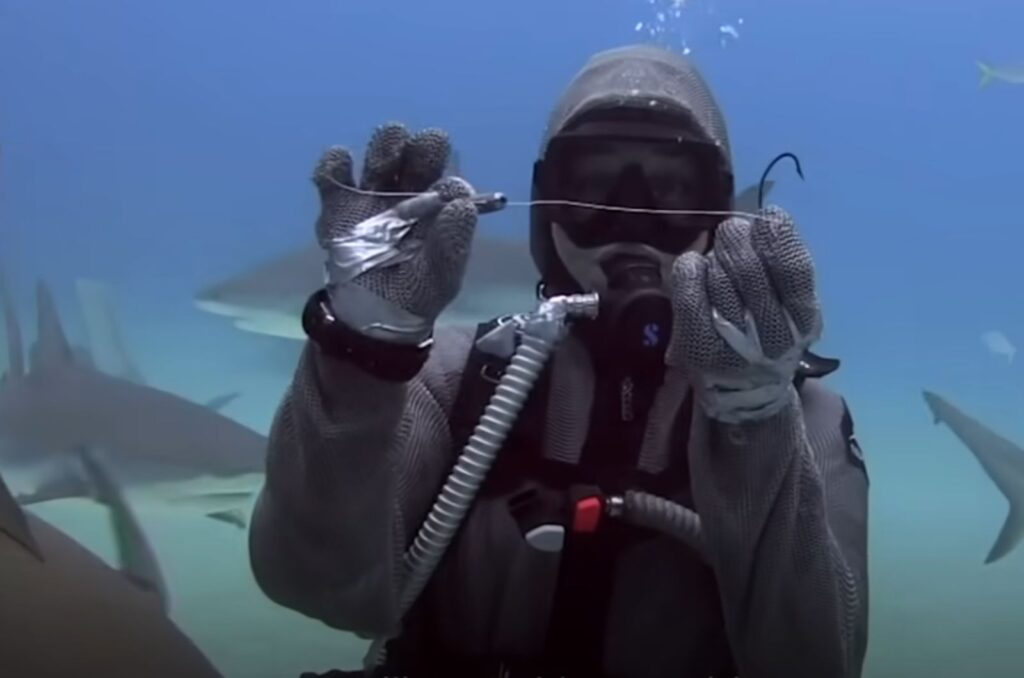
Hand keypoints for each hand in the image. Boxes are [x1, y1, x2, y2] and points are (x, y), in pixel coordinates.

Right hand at [313, 122, 478, 343]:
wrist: (373, 315)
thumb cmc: (415, 292)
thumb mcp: (440, 275)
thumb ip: (452, 241)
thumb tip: (463, 203)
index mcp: (439, 208)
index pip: (450, 182)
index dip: (450, 185)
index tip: (445, 197)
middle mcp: (410, 192)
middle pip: (419, 150)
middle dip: (422, 148)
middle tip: (417, 163)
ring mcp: (373, 193)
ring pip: (382, 148)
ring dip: (385, 146)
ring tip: (382, 167)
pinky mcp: (339, 201)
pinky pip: (335, 170)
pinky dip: (336, 162)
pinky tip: (344, 172)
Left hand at [666, 206, 822, 422]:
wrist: (745, 390)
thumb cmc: (769, 333)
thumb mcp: (794, 304)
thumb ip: (787, 265)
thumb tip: (770, 218)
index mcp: (803, 320)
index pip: (793, 270)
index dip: (779, 235)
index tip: (769, 216)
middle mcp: (772, 336)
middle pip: (748, 268)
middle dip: (738, 239)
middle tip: (732, 234)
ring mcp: (732, 343)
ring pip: (719, 275)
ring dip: (716, 256)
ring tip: (718, 259)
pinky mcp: (698, 346)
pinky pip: (689, 293)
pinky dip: (689, 269)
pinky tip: (694, 266)